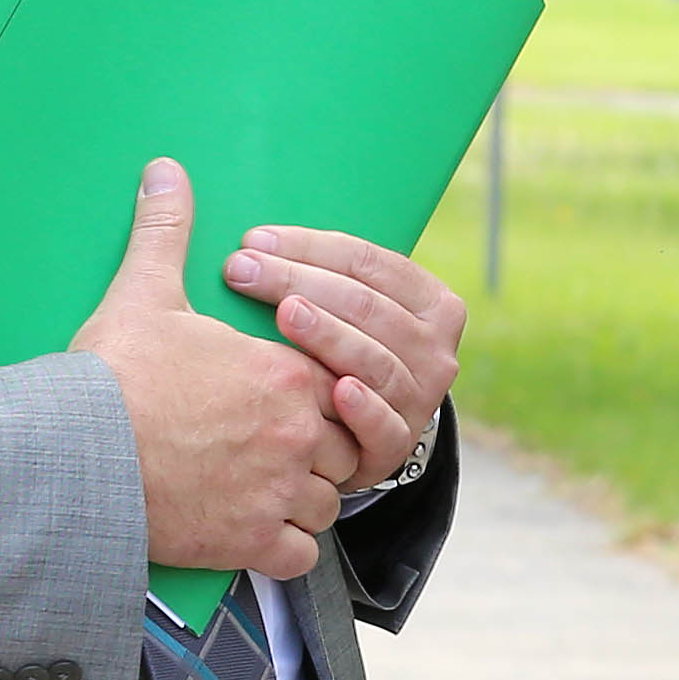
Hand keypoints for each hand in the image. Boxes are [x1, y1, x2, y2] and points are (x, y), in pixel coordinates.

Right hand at [73, 160, 365, 577]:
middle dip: (320, 451)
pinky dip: (286, 550)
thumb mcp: (143, 294)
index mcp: (288, 375)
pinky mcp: (250, 543)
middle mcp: (298, 434)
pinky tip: (258, 533)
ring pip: (326, 505)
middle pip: (343, 449)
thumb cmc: (110, 376)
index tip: (286, 400)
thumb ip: (167, 233)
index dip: (320, 396)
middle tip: (281, 448)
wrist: (71, 455)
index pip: (343, 385)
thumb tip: (166, 170)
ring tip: (268, 490)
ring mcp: (277, 492)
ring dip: (305, 501)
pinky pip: (299, 557)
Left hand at [226, 220, 465, 483]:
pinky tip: (335, 391)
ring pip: (375, 359)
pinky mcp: (398, 443)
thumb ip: (325, 275)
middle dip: (299, 281)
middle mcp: (436, 349)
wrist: (362, 435)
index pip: (369, 262)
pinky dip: (362, 408)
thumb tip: (257, 236)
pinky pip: (383, 425)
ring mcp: (420, 398)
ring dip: (329, 334)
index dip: (309, 247)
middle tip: (242, 271)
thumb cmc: (340, 355)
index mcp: (433, 303)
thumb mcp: (353, 312)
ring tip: (284, 314)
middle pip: (367, 305)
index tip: (253, 240)